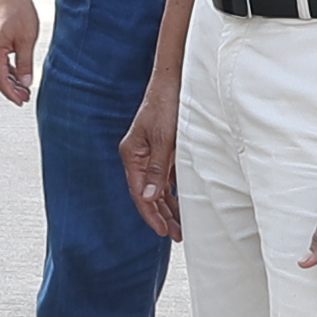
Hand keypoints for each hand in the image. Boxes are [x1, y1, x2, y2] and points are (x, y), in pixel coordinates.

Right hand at [0, 0, 40, 106]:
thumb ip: (25, 64)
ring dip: (9, 80)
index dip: (10, 93)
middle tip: (24, 98)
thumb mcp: (27, 41)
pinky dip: (8, 70)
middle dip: (10, 89)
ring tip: (24, 89)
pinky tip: (18, 75)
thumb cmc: (19, 12)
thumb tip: (25, 83)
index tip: (20, 101)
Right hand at [122, 85, 181, 240]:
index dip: (152, 214)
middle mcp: (139, 157)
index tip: (164, 231)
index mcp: (132, 155)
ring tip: (181, 225)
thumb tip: (150, 197)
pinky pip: (167, 177)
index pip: (140, 193)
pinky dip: (174, 191)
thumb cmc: (166, 106)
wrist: (174, 81)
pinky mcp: (163, 149)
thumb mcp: (164, 140)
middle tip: (176, 234)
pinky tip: (184, 202)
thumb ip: (157, 169)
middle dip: (162, 215)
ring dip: (169, 205)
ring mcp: (151, 154)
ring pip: (159, 187)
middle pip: (149, 194)